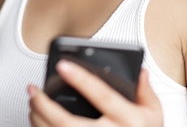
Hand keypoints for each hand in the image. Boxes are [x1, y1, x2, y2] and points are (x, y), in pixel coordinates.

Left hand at [28, 60, 162, 126]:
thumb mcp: (154, 116)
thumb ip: (145, 93)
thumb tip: (139, 71)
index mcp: (128, 121)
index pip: (102, 96)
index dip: (81, 80)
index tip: (62, 66)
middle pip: (67, 122)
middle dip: (44, 104)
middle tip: (33, 89)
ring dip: (38, 117)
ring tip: (32, 102)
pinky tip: (37, 120)